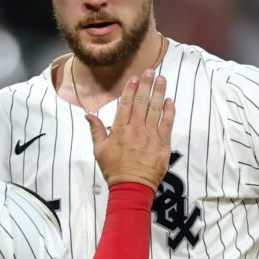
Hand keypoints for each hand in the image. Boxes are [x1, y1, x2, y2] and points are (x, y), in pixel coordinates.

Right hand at [89, 69, 174, 190]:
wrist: (132, 187)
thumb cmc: (114, 170)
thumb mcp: (99, 150)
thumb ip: (96, 130)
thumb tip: (88, 115)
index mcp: (120, 129)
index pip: (125, 104)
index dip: (130, 89)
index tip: (134, 77)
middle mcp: (136, 129)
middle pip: (141, 102)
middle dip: (146, 85)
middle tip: (150, 71)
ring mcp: (151, 135)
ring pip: (155, 109)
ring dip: (159, 93)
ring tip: (162, 79)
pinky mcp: (163, 143)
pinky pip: (167, 124)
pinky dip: (169, 111)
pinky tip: (170, 101)